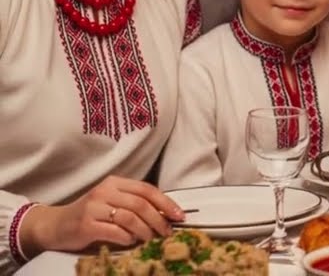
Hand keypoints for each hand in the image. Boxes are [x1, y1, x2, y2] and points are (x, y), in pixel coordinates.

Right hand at [21, 176, 185, 254]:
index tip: (178, 216)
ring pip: (130, 217)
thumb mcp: (112, 202)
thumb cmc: (89, 215)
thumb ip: (134, 204)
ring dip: (145, 231)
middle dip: (159, 219)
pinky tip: (130, 241)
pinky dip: (127, 238)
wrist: (55, 225)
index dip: (166, 203)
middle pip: (141, 204)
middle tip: (167, 232)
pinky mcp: (86, 224)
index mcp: (115, 182)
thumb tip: (165, 215)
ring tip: (150, 239)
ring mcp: (94, 207)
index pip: (147, 189)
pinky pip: (114, 231)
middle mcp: (104, 191)